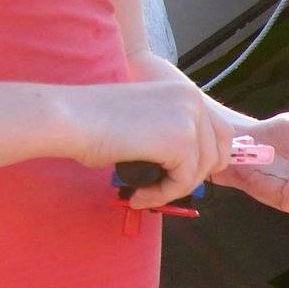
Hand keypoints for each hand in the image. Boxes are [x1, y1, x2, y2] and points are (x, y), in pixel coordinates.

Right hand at [68, 78, 231, 207]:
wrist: (67, 118)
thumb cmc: (94, 122)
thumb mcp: (148, 121)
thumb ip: (173, 135)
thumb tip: (196, 167)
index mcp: (185, 91)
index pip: (220, 134)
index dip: (205, 161)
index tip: (181, 176)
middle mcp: (193, 99)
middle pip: (218, 154)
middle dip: (192, 177)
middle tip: (162, 188)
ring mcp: (189, 118)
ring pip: (202, 171)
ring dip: (174, 188)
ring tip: (145, 193)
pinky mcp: (180, 141)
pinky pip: (184, 181)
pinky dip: (163, 194)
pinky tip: (140, 195)